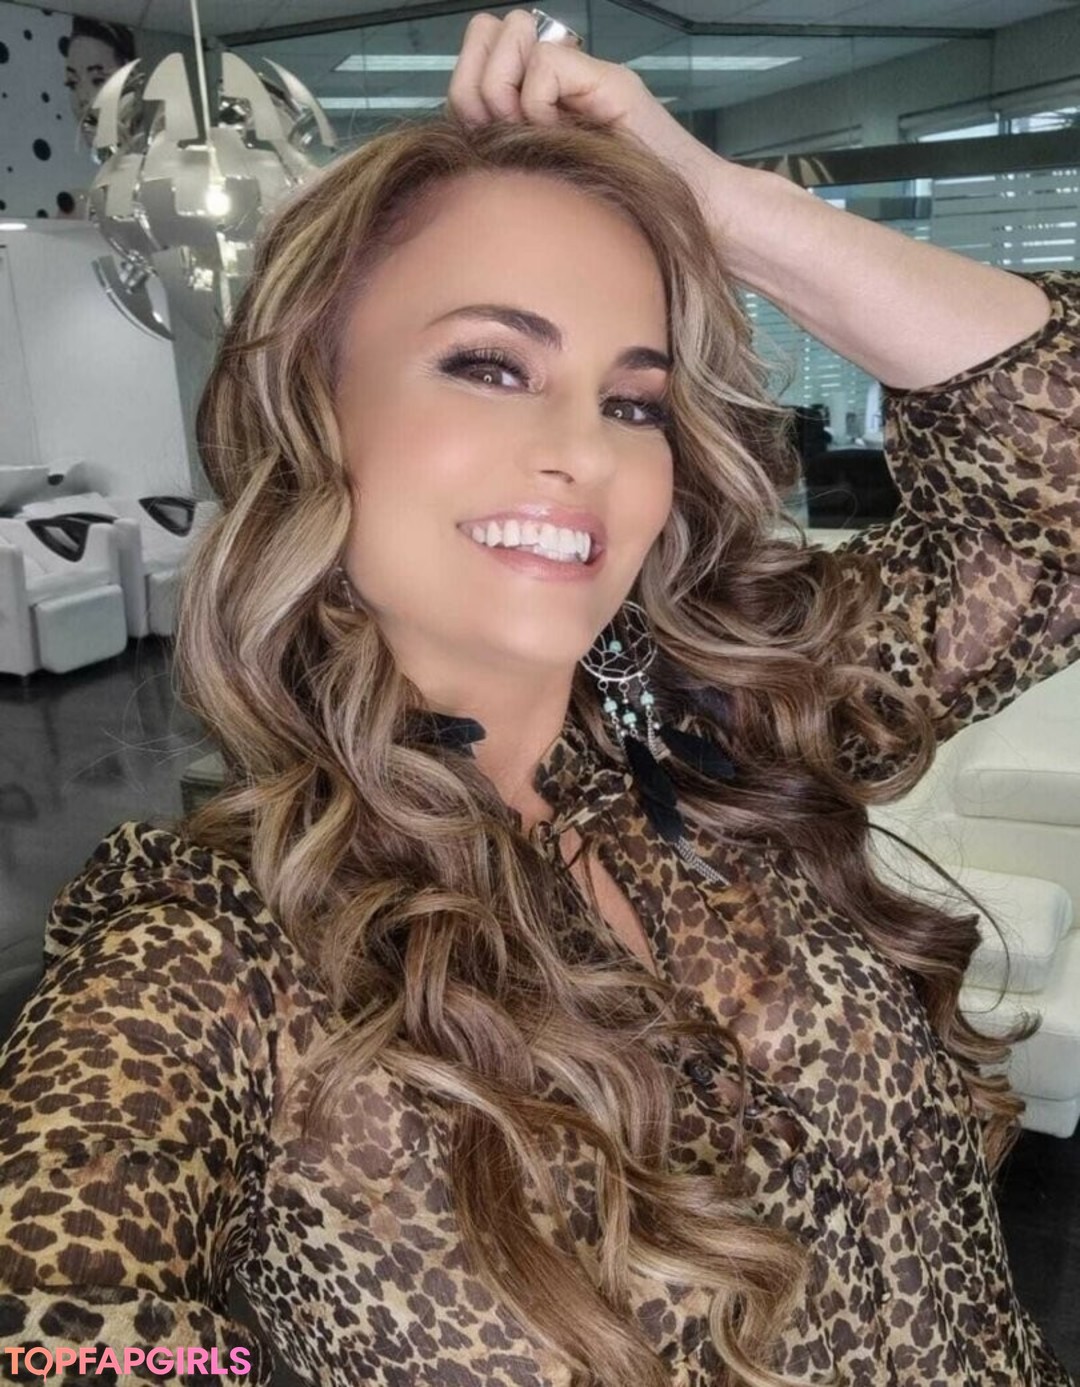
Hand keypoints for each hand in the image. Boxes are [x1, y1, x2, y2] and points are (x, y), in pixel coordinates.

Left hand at [446, 9, 716, 190]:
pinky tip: (564, 132)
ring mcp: (579, 74)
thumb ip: (501, 151)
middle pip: (484, 33)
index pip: (472, 59)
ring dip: (510, 91)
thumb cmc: (611, 215)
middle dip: (481, 84)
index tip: (484, 134)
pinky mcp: (604, 78)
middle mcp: (551, 78)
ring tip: (538, 129)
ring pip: (509, 39)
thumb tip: (462, 125)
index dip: (465, 89)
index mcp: (530, 103)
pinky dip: (542, 104)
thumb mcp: (536, 184)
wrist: (683, 215)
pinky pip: (544, 67)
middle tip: (510, 127)